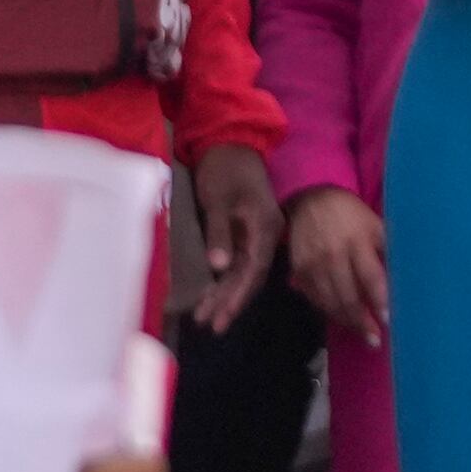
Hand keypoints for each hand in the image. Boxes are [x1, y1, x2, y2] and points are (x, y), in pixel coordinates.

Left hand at [185, 143, 278, 333]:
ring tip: (204, 317)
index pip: (256, 268)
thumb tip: (220, 267)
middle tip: (210, 325)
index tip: (222, 317)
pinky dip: (223, 281)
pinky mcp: (243, 233)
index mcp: (265, 225)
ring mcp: (255, 234)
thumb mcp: (220, 201)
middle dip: (231, 300)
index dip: (240, 295)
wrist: (230, 146)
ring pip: (242, 272)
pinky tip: (210, 296)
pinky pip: (236, 263)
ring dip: (225, 294)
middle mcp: (265, 234)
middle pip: (251, 275)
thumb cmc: (225, 171)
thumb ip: (221, 233)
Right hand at [282, 186, 387, 343]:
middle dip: (362, 321)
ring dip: (347, 322)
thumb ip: (388, 250)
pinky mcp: (298, 272)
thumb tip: (406, 277)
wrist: (313, 201)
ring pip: (329, 302)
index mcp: (358, 242)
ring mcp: (312, 266)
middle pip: (348, 296)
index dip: (379, 300)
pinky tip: (341, 319)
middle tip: (375, 340)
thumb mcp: (377, 225)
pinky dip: (328, 311)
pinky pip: (314, 299)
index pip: (370, 277)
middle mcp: (333, 256)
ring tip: (363, 335)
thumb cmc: (353, 215)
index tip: (389, 319)